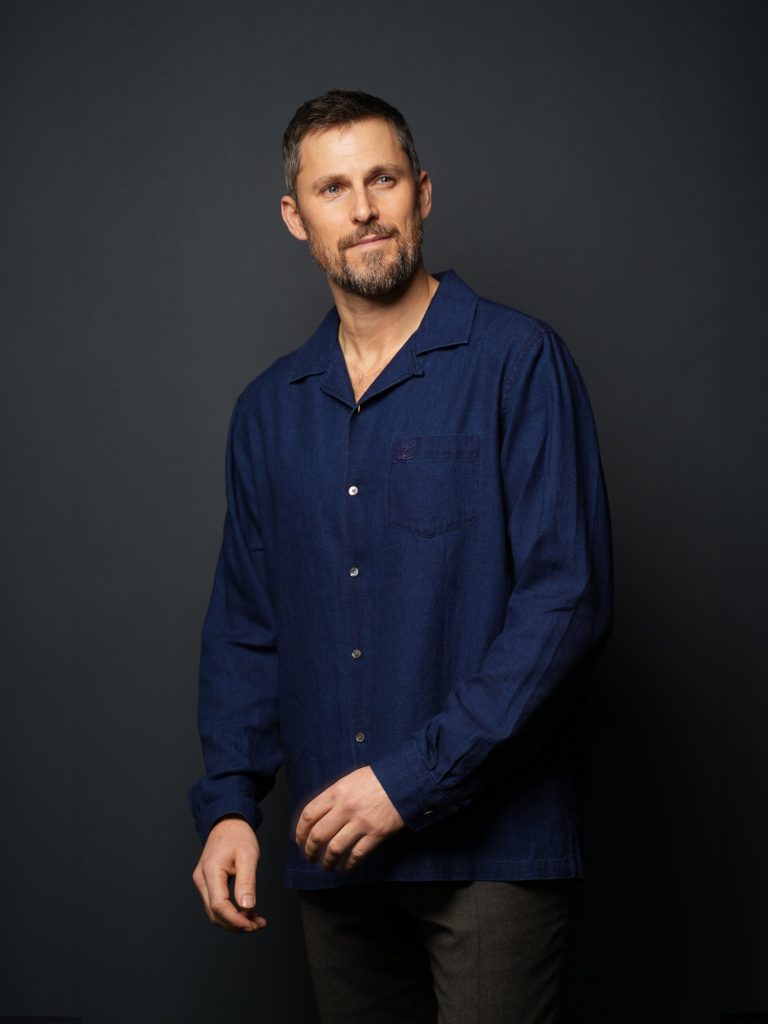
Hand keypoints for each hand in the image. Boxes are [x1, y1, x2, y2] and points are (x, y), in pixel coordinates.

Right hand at [192, 816, 265, 932]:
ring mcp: (202, 882)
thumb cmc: (238, 835)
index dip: (236, 920)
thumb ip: (247, 882)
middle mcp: (201, 879)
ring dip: (234, 921)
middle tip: (259, 924)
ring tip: (256, 920)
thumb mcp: (248, 855)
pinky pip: (216, 904)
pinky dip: (231, 913)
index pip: (219, 906)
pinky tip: (247, 911)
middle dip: (237, 925)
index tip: (254, 925)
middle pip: (215, 914)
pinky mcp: (207, 883)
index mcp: (211, 871)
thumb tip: (248, 907)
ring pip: (214, 913)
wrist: (227, 822)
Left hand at [294, 765, 404, 872]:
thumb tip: (320, 815)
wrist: (405, 780)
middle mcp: (345, 808)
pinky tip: (345, 868)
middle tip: (309, 857)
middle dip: (310, 850)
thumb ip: (335, 796)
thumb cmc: (378, 778)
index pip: (309, 815)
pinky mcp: (376, 834)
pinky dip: (348, 865)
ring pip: (335, 849)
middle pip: (318, 835)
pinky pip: (357, 855)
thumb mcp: (350, 780)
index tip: (299, 840)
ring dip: (327, 861)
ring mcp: (360, 822)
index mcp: (336, 792)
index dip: (300, 831)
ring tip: (326, 866)